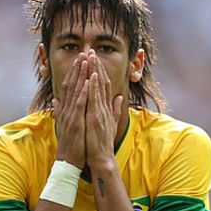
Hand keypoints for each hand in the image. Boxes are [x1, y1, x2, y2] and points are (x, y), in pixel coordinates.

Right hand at [52, 53, 88, 168]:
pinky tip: (88, 81)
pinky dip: (84, 92)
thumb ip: (60, 111)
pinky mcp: (76, 122)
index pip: (69, 87)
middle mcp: (67, 110)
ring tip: (86, 61)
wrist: (68, 162)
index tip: (80, 60)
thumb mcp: (65, 124)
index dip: (75, 73)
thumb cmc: (70, 145)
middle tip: (84, 53)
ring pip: (76, 91)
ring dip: (81, 75)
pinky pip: (80, 104)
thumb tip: (55, 100)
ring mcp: (71, 115)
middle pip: (72, 84)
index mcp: (66, 110)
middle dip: (78, 68)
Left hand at [84, 50, 123, 172]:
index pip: (104, 86)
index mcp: (106, 108)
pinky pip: (94, 101)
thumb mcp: (109, 124)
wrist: (102, 159)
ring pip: (97, 89)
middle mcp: (105, 108)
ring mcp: (100, 113)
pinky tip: (91, 77)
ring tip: (90, 58)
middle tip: (91, 51)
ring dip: (94, 72)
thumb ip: (115, 110)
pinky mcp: (95, 119)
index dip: (99, 72)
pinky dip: (93, 89)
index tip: (94, 59)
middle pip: (101, 83)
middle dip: (96, 67)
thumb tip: (120, 98)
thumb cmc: (102, 143)